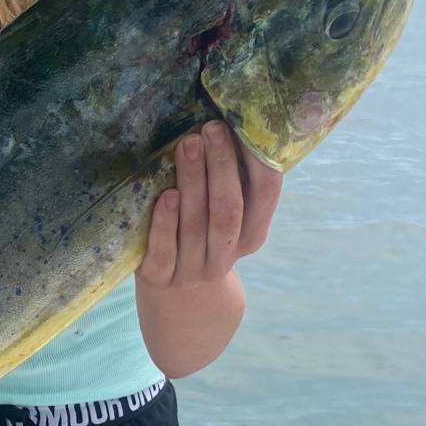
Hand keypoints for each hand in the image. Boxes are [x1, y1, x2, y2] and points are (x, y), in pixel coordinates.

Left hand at [138, 120, 284, 288]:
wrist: (181, 304)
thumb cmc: (203, 240)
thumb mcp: (227, 219)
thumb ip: (232, 183)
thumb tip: (231, 121)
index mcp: (252, 234)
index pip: (265, 195)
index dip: (256, 162)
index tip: (241, 127)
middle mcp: (227, 254)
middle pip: (229, 209)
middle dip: (221, 166)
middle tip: (210, 129)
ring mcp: (193, 269)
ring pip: (197, 225)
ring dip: (193, 182)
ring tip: (186, 146)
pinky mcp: (159, 278)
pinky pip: (164, 251)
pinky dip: (165, 223)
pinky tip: (165, 195)